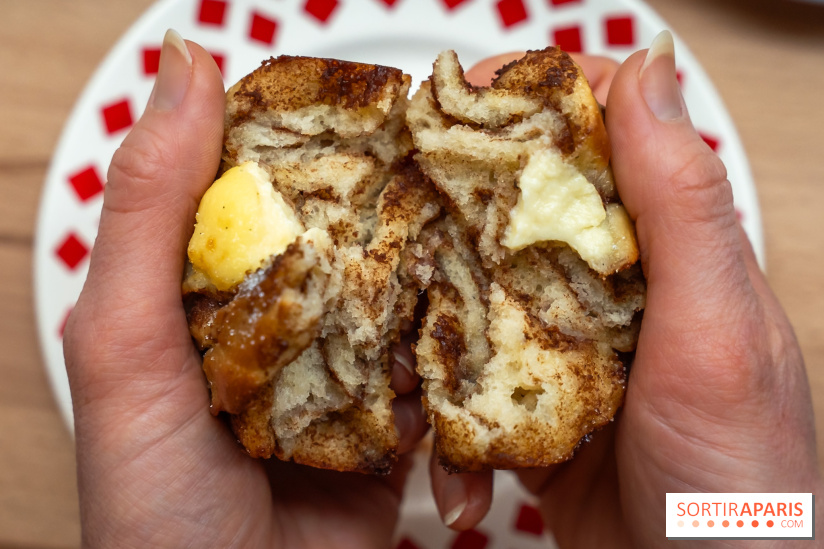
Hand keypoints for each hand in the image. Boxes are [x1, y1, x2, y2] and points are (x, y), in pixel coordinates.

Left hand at [63, 30, 426, 548]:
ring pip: (412, 305)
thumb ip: (148, 209)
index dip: (329, 136)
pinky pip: (439, 381)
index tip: (393, 106)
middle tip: (472, 185)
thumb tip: (185, 62)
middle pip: (360, 238)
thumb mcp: (124, 343)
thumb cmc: (154, 504)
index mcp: (218, 282)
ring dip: (448, 296)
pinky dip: (457, 381)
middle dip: (412, 214)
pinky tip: (466, 377)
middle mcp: (284, 319)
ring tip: (492, 270)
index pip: (277, 180)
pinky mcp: (390, 426)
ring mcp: (343, 372)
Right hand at [433, 35, 821, 546]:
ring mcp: (567, 343)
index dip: (534, 99)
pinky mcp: (534, 400)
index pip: (602, 133)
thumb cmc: (739, 480)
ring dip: (436, 306)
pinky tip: (445, 444)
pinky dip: (445, 400)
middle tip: (396, 201)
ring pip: (481, 284)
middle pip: (524, 202)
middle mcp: (613, 284)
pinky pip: (472, 372)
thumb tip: (648, 68)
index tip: (462, 98)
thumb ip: (682, 206)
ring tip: (399, 332)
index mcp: (666, 247)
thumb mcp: (716, 333)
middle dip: (456, 196)